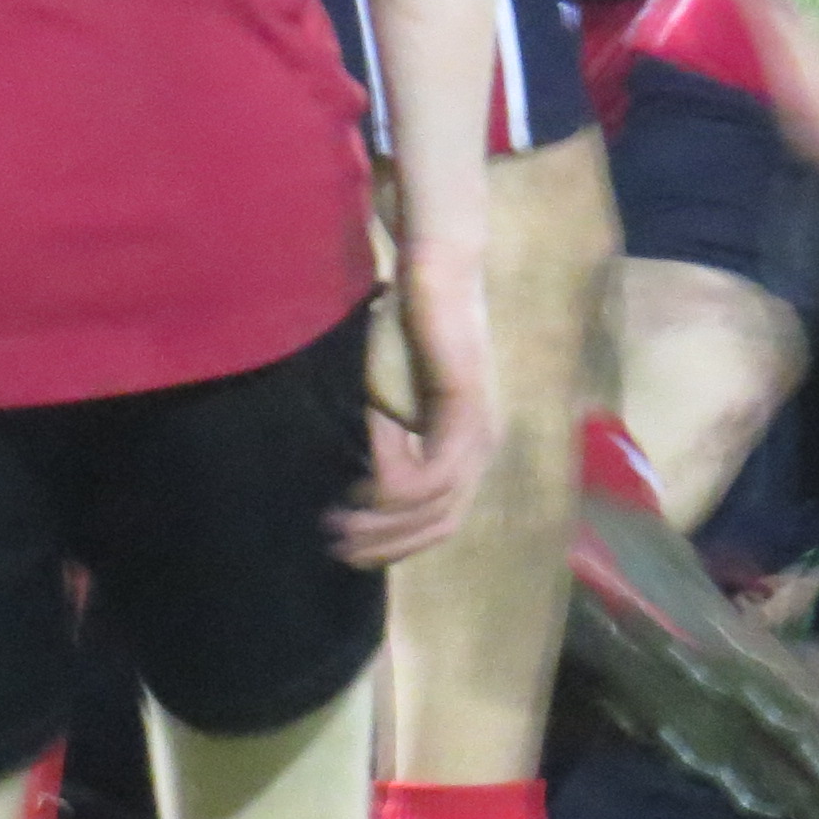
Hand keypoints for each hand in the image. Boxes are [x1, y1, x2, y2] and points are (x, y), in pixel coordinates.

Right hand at [330, 240, 495, 568]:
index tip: (346, 548)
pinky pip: (433, 473)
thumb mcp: (388, 400)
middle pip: (441, 527)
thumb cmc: (406, 327)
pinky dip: (395, 484)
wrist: (431, 270)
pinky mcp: (467, 412)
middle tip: (337, 547)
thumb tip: (368, 494)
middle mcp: (481, 450)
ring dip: (384, 524)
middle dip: (386, 546)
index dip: (393, 544)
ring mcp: (479, 434)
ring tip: (338, 523)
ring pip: (437, 508)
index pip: (438, 522)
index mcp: (466, 449)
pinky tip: (364, 480)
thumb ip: (386, 446)